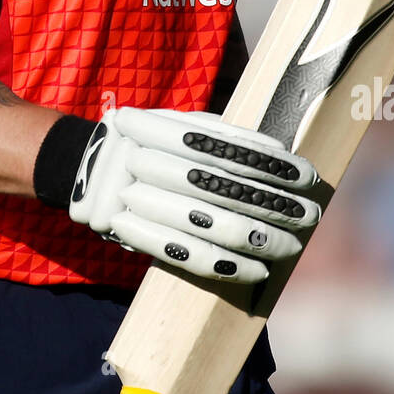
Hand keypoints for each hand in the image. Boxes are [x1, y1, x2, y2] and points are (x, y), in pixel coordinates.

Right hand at [68, 107, 320, 281]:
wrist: (83, 169)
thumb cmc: (146, 144)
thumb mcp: (172, 124)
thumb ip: (216, 135)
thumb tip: (278, 157)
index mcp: (157, 126)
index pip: (224, 146)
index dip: (269, 164)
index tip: (306, 177)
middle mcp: (143, 159)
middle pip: (219, 186)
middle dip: (271, 203)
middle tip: (310, 215)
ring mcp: (133, 197)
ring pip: (206, 223)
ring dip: (256, 239)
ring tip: (291, 246)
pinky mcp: (130, 233)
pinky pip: (183, 255)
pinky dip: (224, 264)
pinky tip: (256, 270)